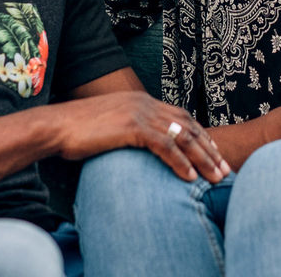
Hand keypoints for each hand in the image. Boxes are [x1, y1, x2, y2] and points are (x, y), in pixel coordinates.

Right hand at [54, 91, 230, 182]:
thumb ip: (128, 131)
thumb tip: (138, 147)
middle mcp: (145, 103)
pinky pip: (166, 146)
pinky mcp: (132, 127)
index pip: (180, 117)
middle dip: (210, 149)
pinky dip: (181, 163)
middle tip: (225, 169)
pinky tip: (190, 178)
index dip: (200, 136)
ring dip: (204, 159)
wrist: (55, 126)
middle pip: (188, 126)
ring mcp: (139, 113)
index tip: (214, 154)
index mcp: (141, 101)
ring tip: (217, 177)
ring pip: (183, 137)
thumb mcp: (108, 126)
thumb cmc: (76, 131)